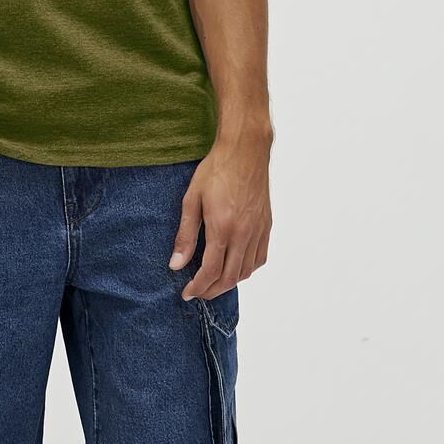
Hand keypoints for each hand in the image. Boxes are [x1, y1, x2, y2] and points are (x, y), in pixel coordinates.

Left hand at [168, 127, 271, 302]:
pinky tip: (235, 267)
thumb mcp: (191, 199)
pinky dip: (247, 270)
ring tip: (213, 282)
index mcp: (223, 227)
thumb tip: (176, 264)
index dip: (198, 287)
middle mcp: (244, 233)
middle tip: (197, 292)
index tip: (187, 293)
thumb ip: (185, 235)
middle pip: (229, 277)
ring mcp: (258, 230)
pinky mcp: (266, 225)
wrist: (245, 150)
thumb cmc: (216, 170)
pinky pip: (260, 258)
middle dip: (211, 290)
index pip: (211, 271)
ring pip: (246, 271)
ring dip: (229, 283)